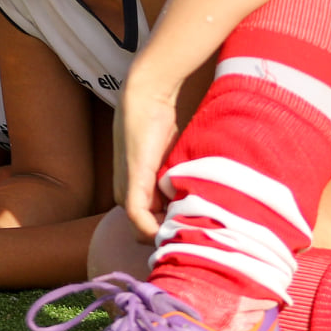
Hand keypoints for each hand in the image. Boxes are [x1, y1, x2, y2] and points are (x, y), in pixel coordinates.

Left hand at [116, 73, 181, 243]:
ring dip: (167, 230)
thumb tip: (205, 206)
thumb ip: (180, 183)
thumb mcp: (173, 162)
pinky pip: (138, 218)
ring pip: (144, 230)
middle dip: (171, 233)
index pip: (150, 228)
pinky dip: (155, 228)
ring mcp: (125, 192)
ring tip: (194, 223)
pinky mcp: (131, 184)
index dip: (172, 230)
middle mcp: (125, 196)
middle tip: (198, 227)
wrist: (148, 97)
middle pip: (147, 233)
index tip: (197, 228)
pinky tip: (177, 224)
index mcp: (133, 192)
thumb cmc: (162, 123)